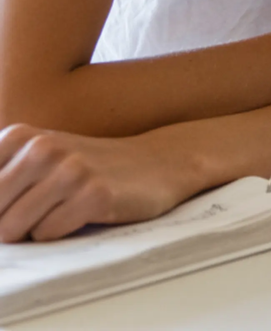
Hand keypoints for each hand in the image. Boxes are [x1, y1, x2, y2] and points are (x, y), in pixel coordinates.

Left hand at [0, 124, 198, 241]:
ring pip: (12, 227)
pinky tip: (80, 215)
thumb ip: (2, 179)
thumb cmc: (88, 167)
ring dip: (32, 230)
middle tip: (39, 212)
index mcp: (20, 136)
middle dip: (8, 224)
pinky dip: (58, 233)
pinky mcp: (94, 195)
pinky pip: (47, 233)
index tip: (16, 201)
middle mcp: (43, 148)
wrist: (156, 162)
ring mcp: (70, 170)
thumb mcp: (39, 157)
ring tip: (58, 212)